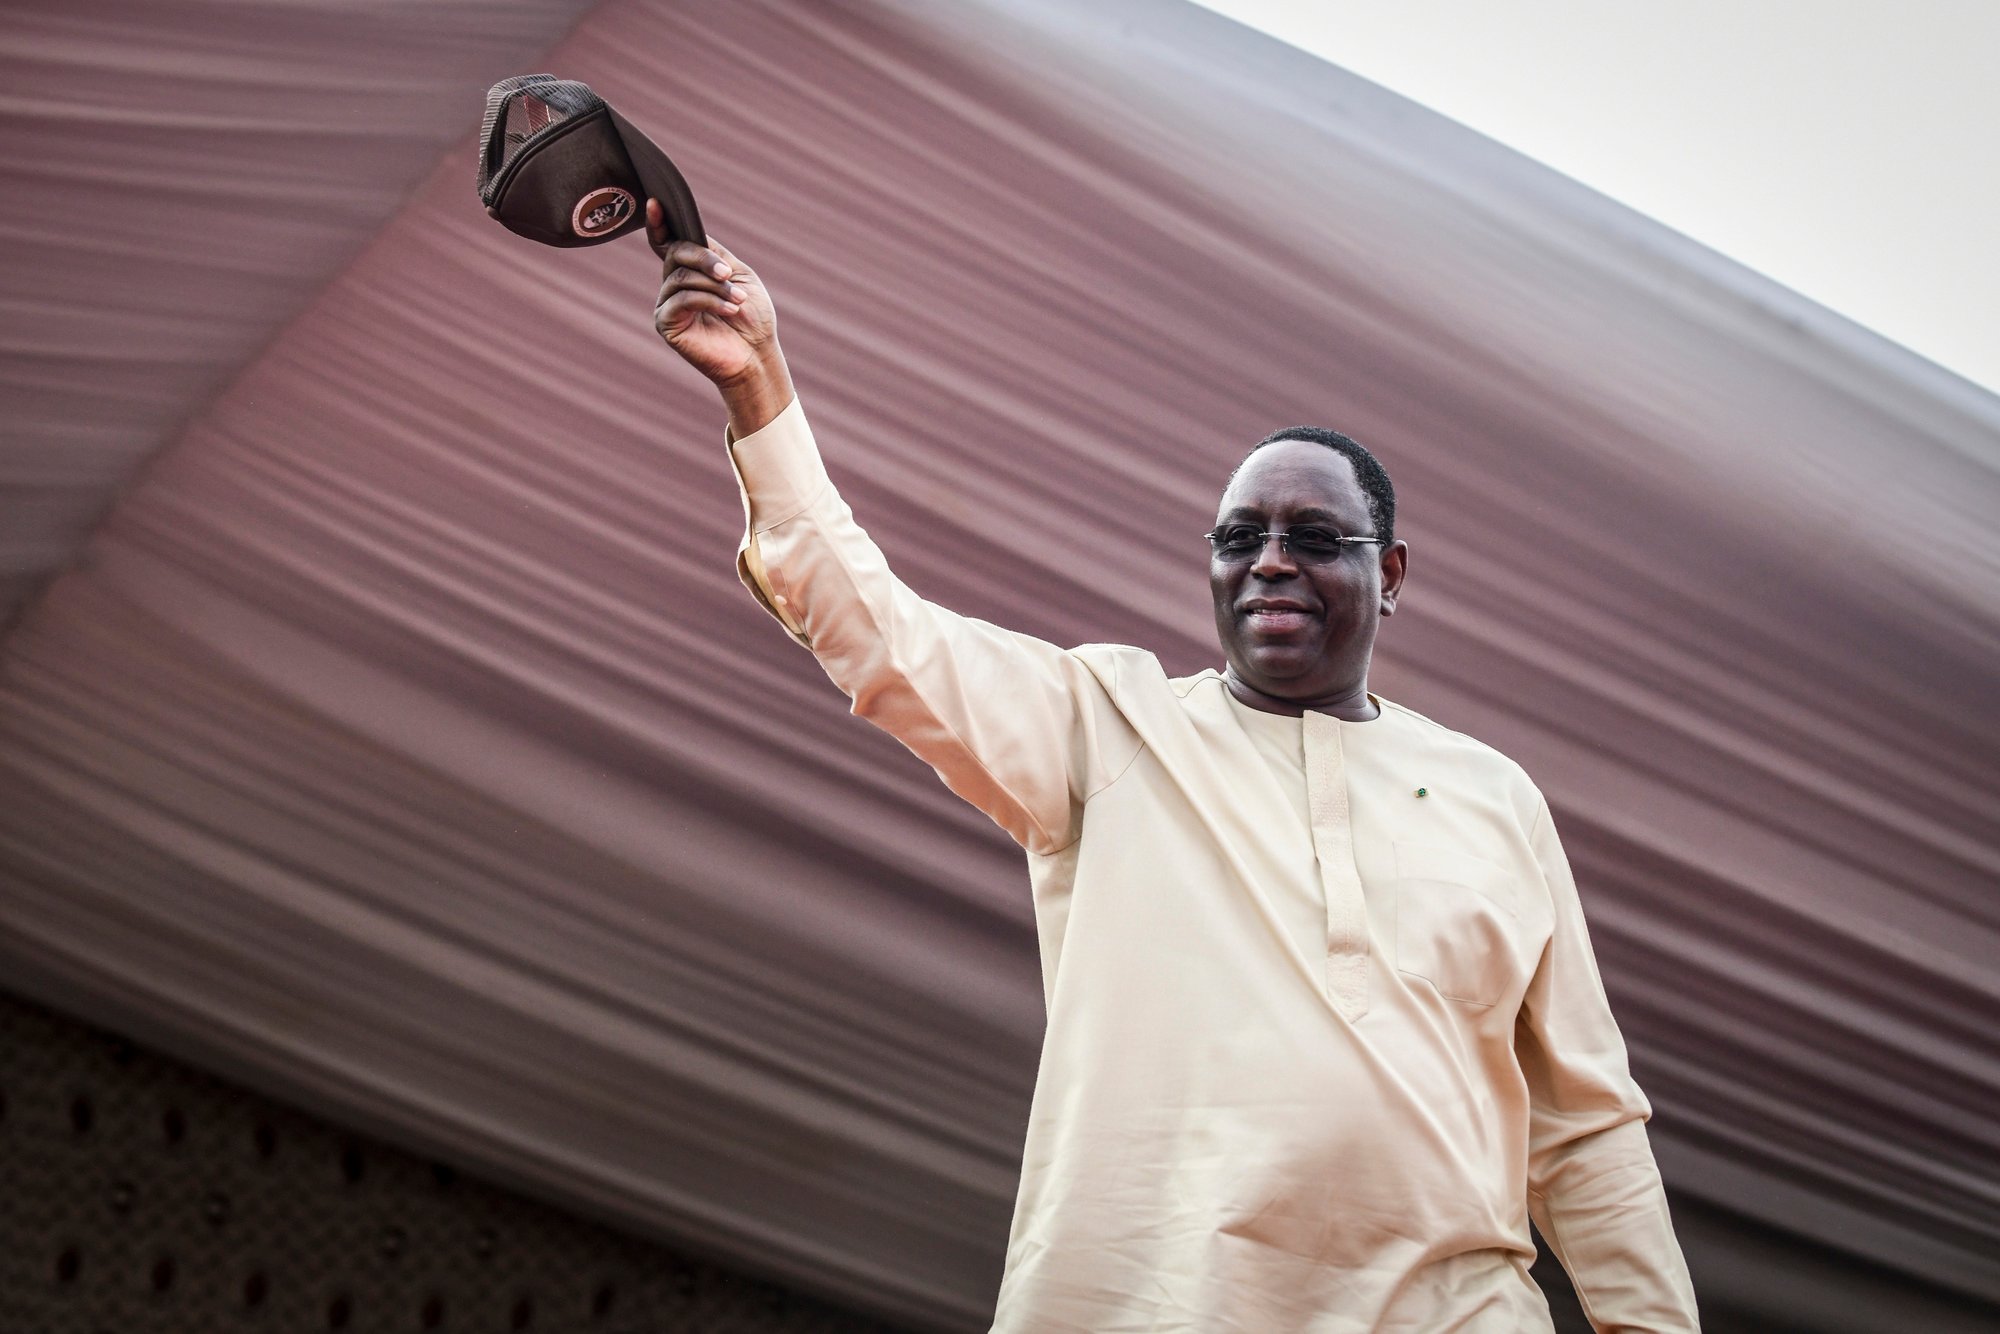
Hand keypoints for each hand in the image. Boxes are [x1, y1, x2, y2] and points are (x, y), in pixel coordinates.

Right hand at [648, 202, 775, 377]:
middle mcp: (673, 283)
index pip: (667, 241)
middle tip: (728, 274)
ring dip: (715, 286)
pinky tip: (729, 309)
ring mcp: (667, 303)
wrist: (756, 354)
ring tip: (738, 300)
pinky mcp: (666, 323)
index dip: (659, 223)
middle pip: (676, 253)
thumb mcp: (738, 275)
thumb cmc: (751, 316)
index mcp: (690, 269)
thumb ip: (714, 254)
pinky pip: (682, 299)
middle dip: (704, 260)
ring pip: (681, 277)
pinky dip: (709, 301)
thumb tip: (692, 236)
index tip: (656, 203)